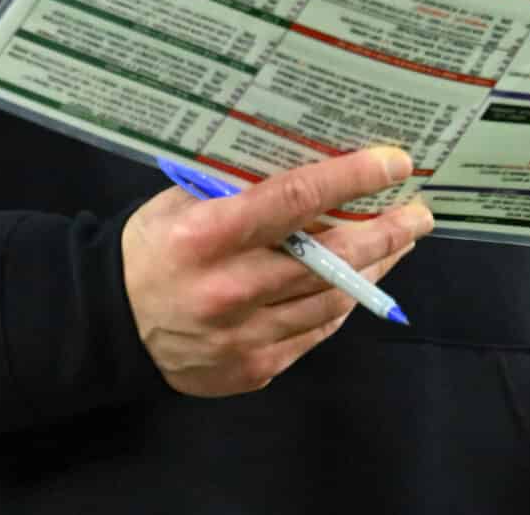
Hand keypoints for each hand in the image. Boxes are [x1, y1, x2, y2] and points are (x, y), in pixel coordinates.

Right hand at [121, 145, 433, 396]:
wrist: (109, 325)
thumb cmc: (151, 248)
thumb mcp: (181, 201)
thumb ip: (239, 187)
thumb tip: (311, 160)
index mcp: (208, 236)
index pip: (295, 199)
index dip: (352, 178)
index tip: (394, 161)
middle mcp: (231, 289)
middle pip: (330, 258)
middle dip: (386, 232)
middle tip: (419, 212)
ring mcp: (246, 336)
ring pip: (332, 300)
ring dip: (375, 269)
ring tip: (399, 242)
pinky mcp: (254, 369)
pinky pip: (314, 333)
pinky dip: (341, 305)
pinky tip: (359, 282)